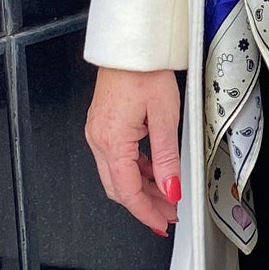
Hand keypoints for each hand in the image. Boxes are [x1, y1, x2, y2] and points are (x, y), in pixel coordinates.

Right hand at [85, 64, 183, 236]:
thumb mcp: (165, 116)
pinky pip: (116, 158)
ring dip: (141, 189)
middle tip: (168, 214)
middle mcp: (98, 138)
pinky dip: (135, 171)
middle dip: (144, 205)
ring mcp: (98, 132)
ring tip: (166, 196)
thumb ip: (167, 158)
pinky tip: (153, 174)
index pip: (127, 191)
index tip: (162, 223)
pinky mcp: (103, 126)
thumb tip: (171, 189)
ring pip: (116, 175)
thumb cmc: (144, 70)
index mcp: (111, 140)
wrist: (130, 46)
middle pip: (118, 187)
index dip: (146, 212)